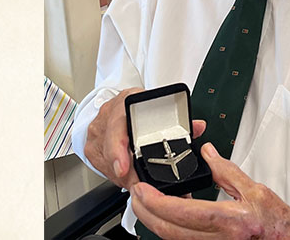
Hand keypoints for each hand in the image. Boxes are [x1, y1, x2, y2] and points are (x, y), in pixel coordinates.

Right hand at [84, 87, 206, 190]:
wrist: (119, 104)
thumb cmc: (140, 107)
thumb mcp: (158, 108)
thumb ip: (179, 120)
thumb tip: (197, 127)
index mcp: (126, 102)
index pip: (117, 124)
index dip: (118, 148)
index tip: (123, 167)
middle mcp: (108, 115)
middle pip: (110, 148)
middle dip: (125, 172)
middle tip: (139, 186)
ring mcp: (97, 130)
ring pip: (105, 161)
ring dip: (122, 176)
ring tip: (138, 185)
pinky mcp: (92, 145)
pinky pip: (101, 165)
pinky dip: (115, 175)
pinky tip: (126, 178)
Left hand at [131, 142, 289, 239]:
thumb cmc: (280, 224)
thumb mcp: (256, 190)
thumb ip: (227, 171)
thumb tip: (208, 153)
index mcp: (230, 220)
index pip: (183, 212)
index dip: (157, 202)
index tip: (142, 190)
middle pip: (170, 231)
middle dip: (146, 214)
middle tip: (136, 196)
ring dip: (155, 223)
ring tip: (146, 205)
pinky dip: (171, 230)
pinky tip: (166, 219)